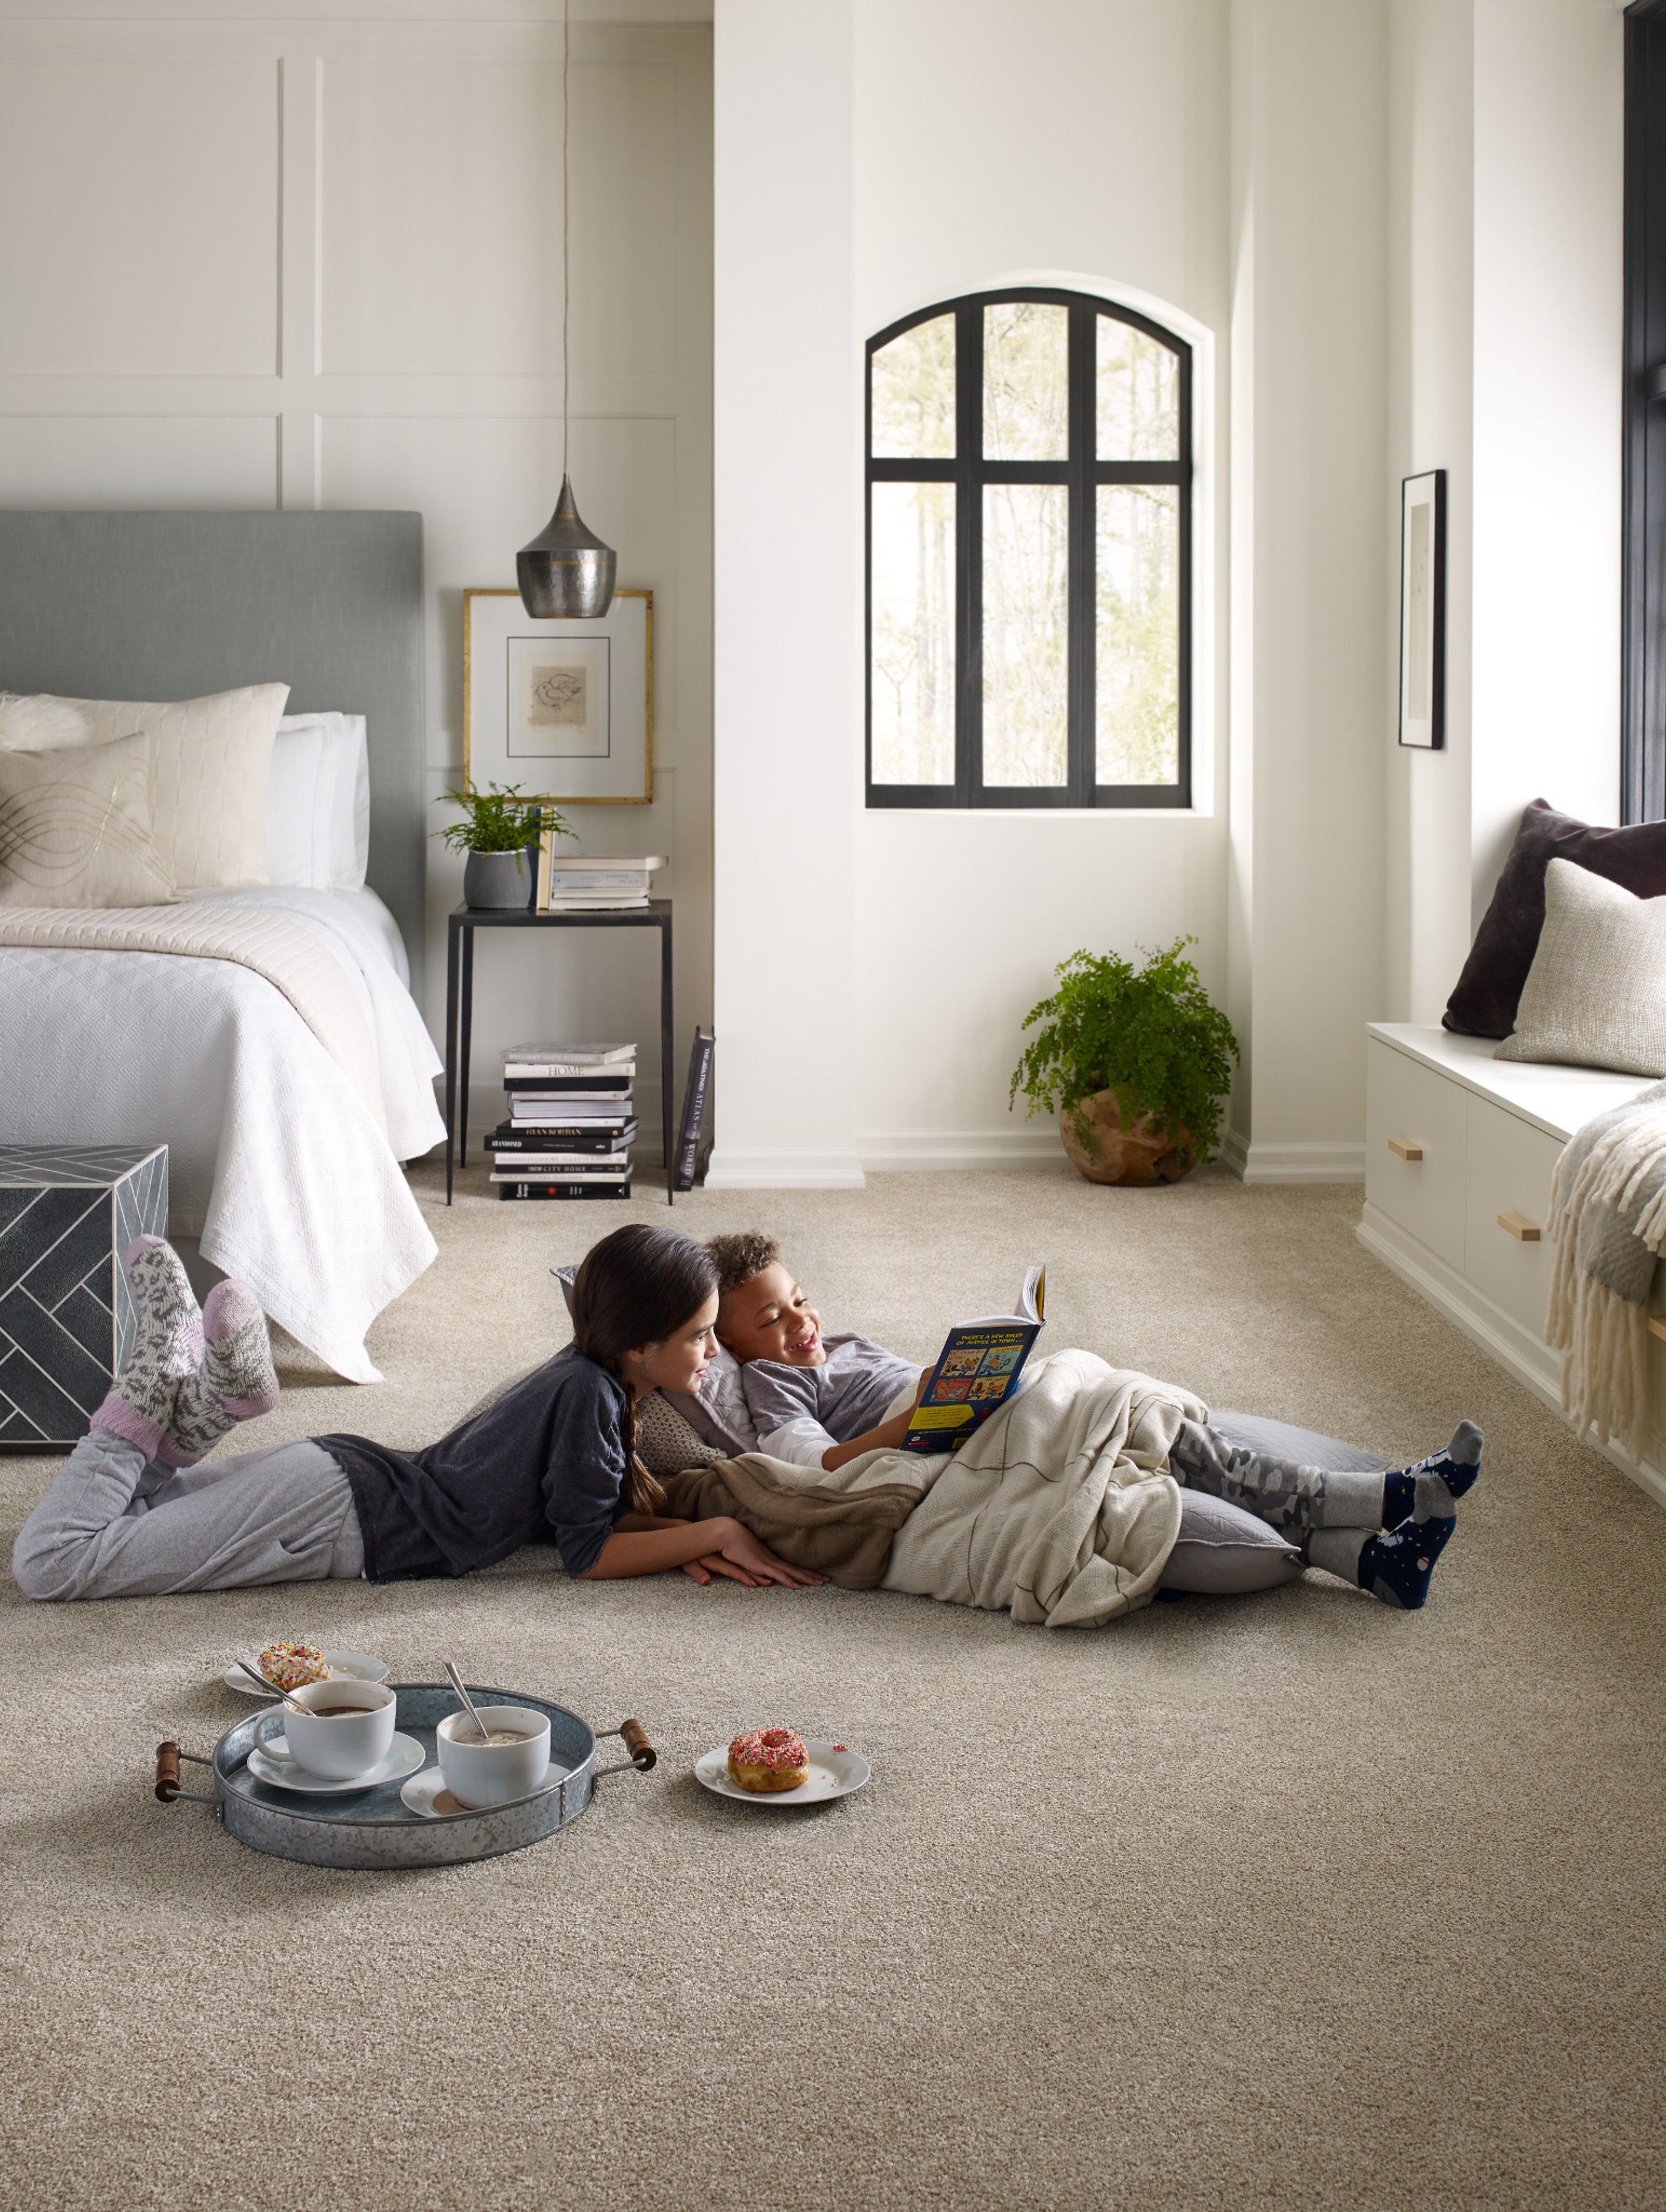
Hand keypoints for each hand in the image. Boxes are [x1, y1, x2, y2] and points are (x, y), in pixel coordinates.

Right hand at [691, 1518, 827, 1588]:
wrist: (726, 1533)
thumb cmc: (733, 1547)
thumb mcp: (747, 1562)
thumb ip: (755, 1572)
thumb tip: (765, 1580)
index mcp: (771, 1560)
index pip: (792, 1568)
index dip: (805, 1572)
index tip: (818, 1576)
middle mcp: (772, 1560)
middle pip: (796, 1570)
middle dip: (812, 1575)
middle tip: (828, 1580)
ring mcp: (768, 1562)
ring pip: (791, 1572)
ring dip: (806, 1578)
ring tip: (820, 1583)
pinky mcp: (760, 1565)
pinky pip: (777, 1574)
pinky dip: (787, 1580)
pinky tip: (796, 1586)